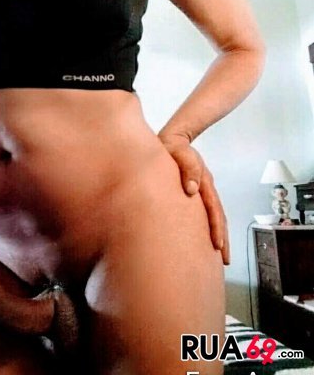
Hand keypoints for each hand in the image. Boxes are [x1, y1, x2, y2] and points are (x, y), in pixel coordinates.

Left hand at [159, 134, 229, 264]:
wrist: (173, 138)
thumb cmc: (173, 146)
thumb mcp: (179, 152)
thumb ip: (188, 168)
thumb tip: (192, 189)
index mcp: (203, 181)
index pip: (213, 208)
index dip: (216, 227)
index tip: (218, 245)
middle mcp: (205, 188)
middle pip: (218, 216)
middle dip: (222, 239)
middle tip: (225, 260)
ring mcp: (202, 190)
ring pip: (214, 217)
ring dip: (218, 235)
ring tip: (220, 256)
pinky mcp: (195, 192)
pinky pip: (204, 213)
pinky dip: (208, 227)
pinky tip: (205, 239)